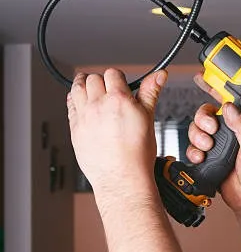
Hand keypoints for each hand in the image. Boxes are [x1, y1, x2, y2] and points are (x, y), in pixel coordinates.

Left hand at [67, 68, 166, 192]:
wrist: (122, 177)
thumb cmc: (137, 153)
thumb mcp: (148, 117)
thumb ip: (151, 92)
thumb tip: (159, 75)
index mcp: (118, 100)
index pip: (112, 74)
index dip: (118, 77)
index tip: (120, 83)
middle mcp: (98, 106)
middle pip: (93, 79)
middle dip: (101, 80)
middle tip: (107, 87)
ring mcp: (84, 117)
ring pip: (77, 89)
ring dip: (83, 85)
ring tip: (89, 87)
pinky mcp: (75, 129)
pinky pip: (69, 106)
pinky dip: (74, 100)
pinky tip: (80, 103)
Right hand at [187, 73, 240, 212]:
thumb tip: (230, 108)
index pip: (229, 101)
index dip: (215, 87)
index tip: (202, 77)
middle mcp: (232, 132)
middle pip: (207, 114)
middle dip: (202, 119)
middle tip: (210, 128)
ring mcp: (219, 145)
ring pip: (198, 130)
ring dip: (198, 136)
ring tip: (207, 147)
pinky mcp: (209, 159)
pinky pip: (193, 148)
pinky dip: (193, 151)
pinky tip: (201, 157)